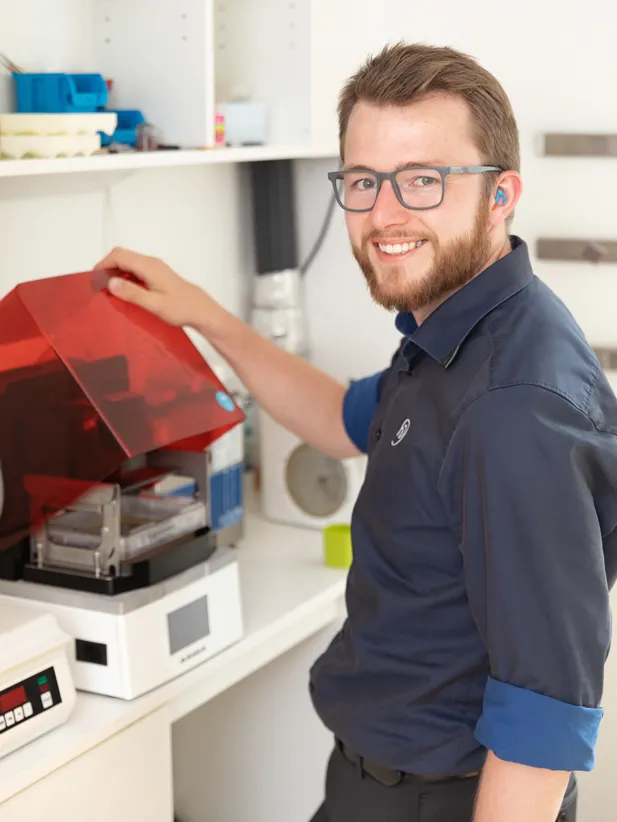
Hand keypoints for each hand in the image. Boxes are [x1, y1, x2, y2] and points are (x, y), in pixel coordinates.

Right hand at [94, 247, 212, 328]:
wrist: (201, 311)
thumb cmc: (182, 308)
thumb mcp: (154, 305)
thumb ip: (132, 293)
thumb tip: (111, 282)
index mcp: (149, 267)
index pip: (119, 256)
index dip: (103, 265)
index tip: (94, 279)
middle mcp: (152, 263)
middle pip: (122, 256)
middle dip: (107, 267)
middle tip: (99, 285)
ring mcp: (155, 267)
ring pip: (128, 262)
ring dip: (116, 272)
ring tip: (109, 290)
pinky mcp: (157, 274)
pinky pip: (135, 269)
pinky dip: (125, 277)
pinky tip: (124, 291)